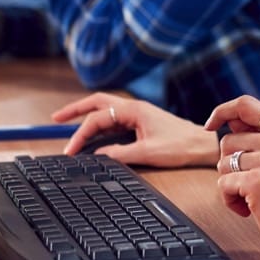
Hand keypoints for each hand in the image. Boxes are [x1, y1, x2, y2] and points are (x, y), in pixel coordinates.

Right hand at [52, 93, 218, 167]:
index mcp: (133, 110)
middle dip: (75, 110)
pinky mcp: (141, 123)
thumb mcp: (148, 152)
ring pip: (105, 110)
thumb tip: (97, 155)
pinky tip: (92, 136)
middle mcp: (133, 108)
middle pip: (97, 103)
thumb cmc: (181, 146)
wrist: (204, 145)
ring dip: (86, 116)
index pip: (97, 118)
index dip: (80, 134)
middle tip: (55, 118)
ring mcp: (137, 114)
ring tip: (67, 124)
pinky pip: (114, 120)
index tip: (69, 151)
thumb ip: (119, 153)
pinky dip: (100, 126)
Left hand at [203, 95, 259, 259]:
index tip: (210, 124)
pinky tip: (249, 208)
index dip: (222, 111)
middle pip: (227, 141)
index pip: (245, 104)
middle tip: (250, 181)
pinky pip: (223, 184)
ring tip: (252, 195)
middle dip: (230, 164)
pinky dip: (230, 200)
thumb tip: (228, 120)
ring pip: (222, 164)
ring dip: (230, 184)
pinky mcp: (258, 181)